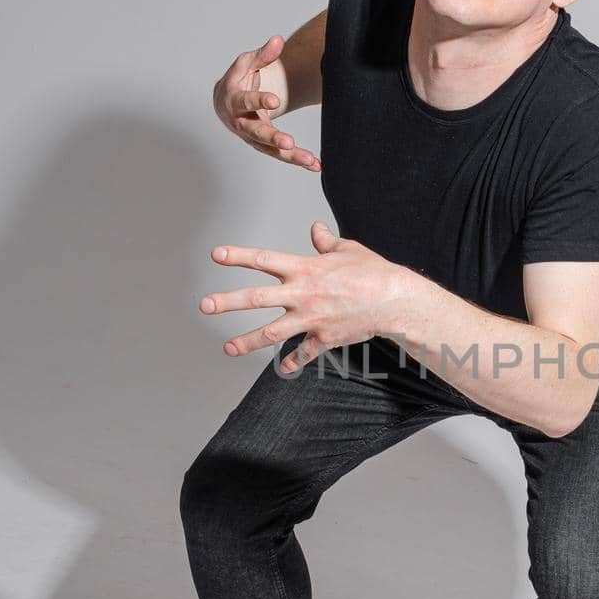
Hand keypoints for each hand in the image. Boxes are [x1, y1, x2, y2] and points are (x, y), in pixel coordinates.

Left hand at [199, 221, 401, 369]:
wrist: (394, 300)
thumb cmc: (373, 271)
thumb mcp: (348, 249)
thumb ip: (326, 242)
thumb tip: (315, 229)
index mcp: (305, 268)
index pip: (264, 260)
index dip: (238, 256)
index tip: (215, 255)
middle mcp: (303, 294)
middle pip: (257, 298)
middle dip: (228, 301)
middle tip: (204, 305)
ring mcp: (311, 318)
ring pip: (273, 332)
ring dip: (248, 341)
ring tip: (227, 347)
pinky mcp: (324, 337)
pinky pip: (304, 353)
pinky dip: (293, 362)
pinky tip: (283, 368)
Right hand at [212, 35, 320, 171]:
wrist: (226, 102)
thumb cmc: (237, 80)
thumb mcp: (246, 64)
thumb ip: (263, 55)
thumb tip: (278, 40)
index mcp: (234, 99)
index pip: (246, 101)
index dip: (259, 101)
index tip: (274, 100)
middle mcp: (240, 122)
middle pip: (256, 132)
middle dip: (272, 138)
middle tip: (288, 143)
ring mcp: (251, 136)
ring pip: (270, 149)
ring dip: (290, 156)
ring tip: (310, 160)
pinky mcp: (263, 145)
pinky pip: (279, 155)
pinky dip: (297, 160)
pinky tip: (315, 165)